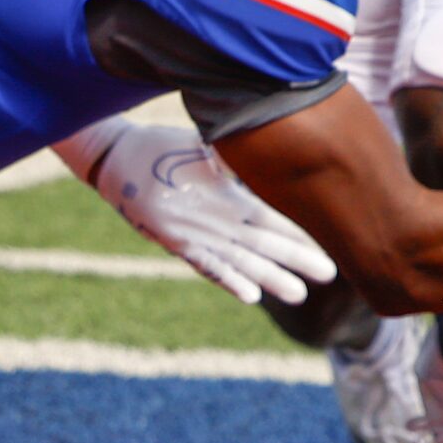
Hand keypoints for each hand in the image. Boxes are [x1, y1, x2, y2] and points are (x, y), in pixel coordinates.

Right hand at [73, 120, 336, 304]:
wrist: (113, 159)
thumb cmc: (162, 145)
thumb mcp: (202, 146)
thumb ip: (235, 161)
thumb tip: (274, 161)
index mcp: (218, 192)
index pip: (266, 218)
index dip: (295, 233)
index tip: (325, 244)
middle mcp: (207, 219)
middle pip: (258, 244)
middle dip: (294, 259)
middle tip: (329, 273)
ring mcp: (190, 236)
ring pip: (237, 262)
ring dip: (269, 279)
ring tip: (298, 294)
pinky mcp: (174, 244)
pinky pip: (206, 266)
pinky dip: (228, 281)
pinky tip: (250, 296)